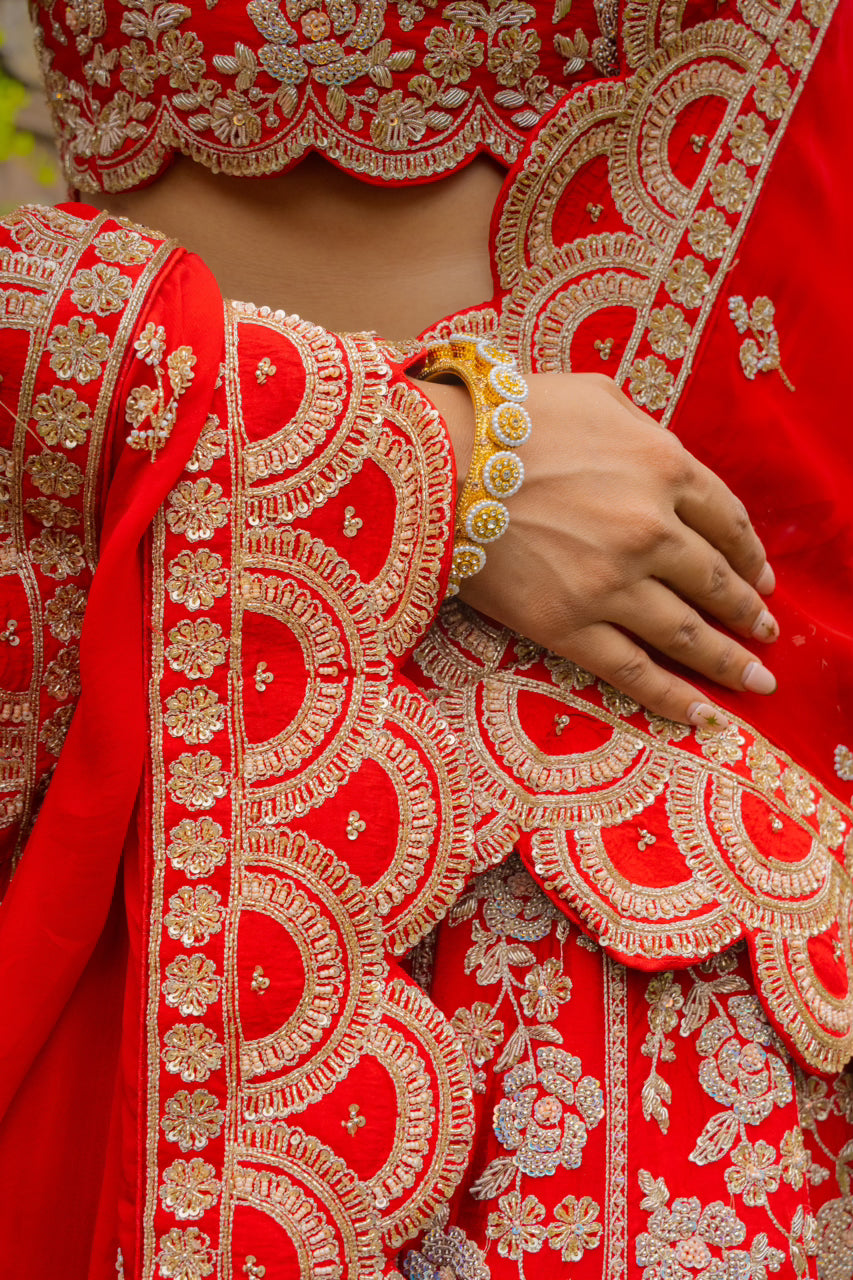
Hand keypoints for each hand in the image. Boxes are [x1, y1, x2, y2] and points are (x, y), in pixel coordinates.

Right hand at [416, 372, 776, 727]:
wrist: (438, 460)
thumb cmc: (509, 417)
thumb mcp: (593, 394)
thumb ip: (642, 426)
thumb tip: (662, 453)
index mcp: (664, 467)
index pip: (728, 520)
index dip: (751, 555)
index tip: (763, 578)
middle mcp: (650, 530)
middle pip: (715, 581)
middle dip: (748, 612)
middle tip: (766, 633)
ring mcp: (611, 584)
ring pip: (686, 634)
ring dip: (728, 661)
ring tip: (756, 681)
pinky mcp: (567, 625)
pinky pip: (632, 671)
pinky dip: (672, 698)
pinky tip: (702, 716)